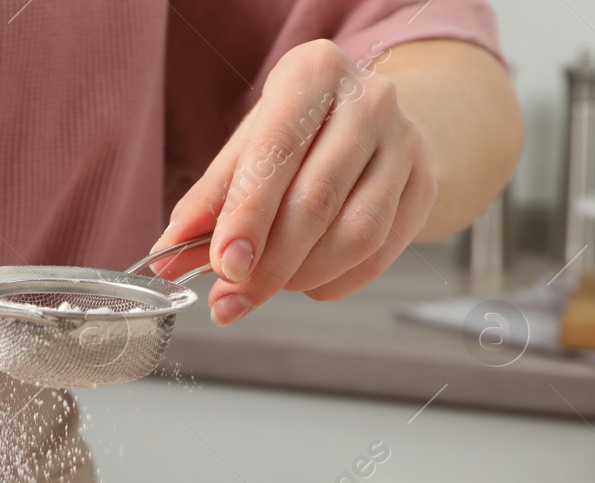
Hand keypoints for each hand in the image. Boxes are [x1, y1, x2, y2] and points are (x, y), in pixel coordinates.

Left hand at [152, 39, 437, 324]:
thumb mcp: (250, 146)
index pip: (278, 151)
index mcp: (314, 74)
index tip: (223, 265)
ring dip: (303, 275)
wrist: (376, 121)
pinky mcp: (425, 186)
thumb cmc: (303, 133)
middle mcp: (368, 101)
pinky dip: (335, 282)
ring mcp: (405, 145)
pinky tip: (307, 282)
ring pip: (355, 234)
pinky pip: (379, 254)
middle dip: (269, 263)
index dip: (248, 215)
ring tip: (269, 286)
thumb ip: (210, 200)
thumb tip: (169, 253)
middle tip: (232, 297)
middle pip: (316, 200)